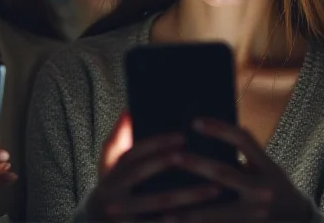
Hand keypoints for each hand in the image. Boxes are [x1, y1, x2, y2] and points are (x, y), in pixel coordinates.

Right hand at [85, 112, 221, 221]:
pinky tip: (207, 217)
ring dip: (189, 196)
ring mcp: (122, 220)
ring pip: (160, 204)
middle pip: (143, 175)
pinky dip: (184, 220)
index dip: (157, 143)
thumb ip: (118, 142)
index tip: (182, 136)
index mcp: (110, 177)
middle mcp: (112, 197)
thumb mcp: (108, 171)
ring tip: (215, 189)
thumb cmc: (112, 195)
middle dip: (171, 164)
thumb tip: (128, 112)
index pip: (133, 153)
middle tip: (200, 157)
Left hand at [158, 118, 314, 222]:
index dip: (219, 129)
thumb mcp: (268, 166)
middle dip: (196, 164)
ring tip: (164, 208)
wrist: (300, 218)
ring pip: (217, 212)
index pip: (242, 140)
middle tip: (172, 156)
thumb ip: (246, 153)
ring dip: (190, 210)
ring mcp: (256, 214)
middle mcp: (263, 189)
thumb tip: (210, 133)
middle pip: (224, 173)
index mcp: (267, 166)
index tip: (195, 122)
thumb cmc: (275, 185)